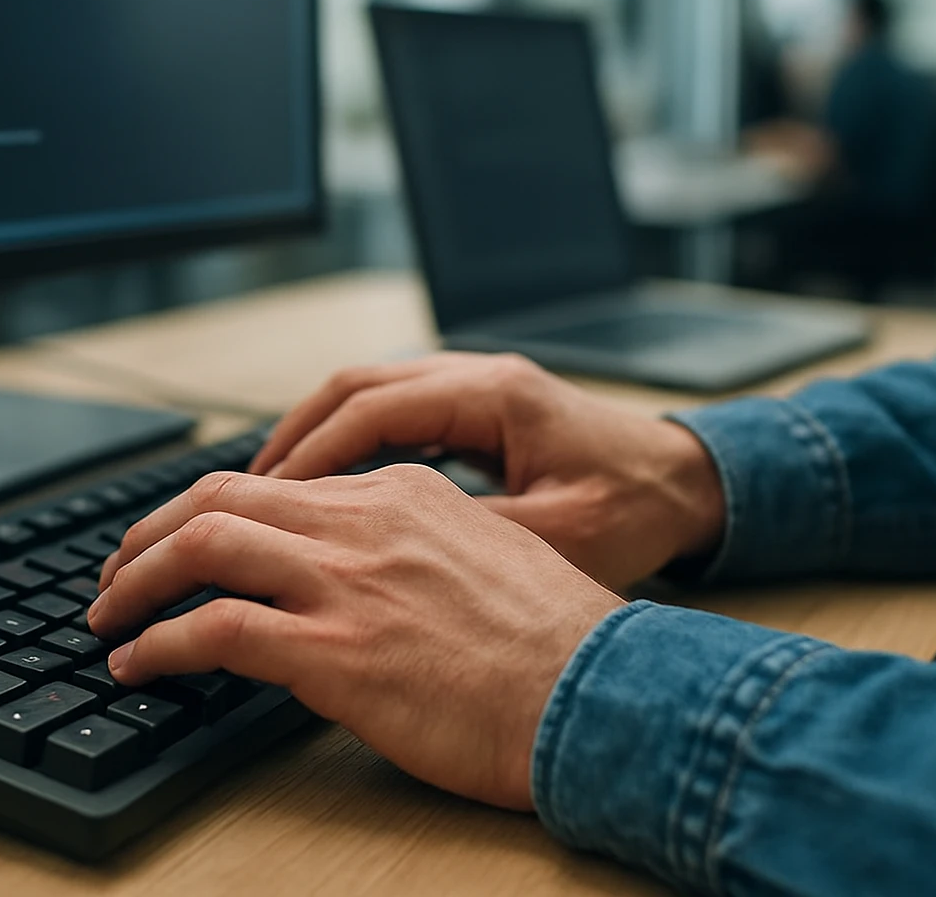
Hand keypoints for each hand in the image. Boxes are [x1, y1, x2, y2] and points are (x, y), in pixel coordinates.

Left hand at [90, 466, 623, 810]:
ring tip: (106, 612)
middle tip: (119, 567)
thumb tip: (365, 582)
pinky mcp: (334, 651)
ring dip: (136, 579)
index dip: (215, 513)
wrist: (603, 695)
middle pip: (220, 499)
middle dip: (151, 531)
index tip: (187, 542)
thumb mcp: (488, 561)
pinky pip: (215, 630)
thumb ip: (415, 552)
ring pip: (202, 547)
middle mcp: (364, 520)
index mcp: (402, 493)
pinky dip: (160, 643)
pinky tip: (138, 663)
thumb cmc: (561, 647)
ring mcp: (346, 581)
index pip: (280, 486)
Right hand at [249, 353, 724, 589]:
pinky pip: (393, 412)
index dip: (312, 454)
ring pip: (368, 393)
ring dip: (315, 436)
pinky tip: (329, 488)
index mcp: (494, 395)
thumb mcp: (559, 536)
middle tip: (244, 490)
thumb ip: (476, 538)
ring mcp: (475, 386)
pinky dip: (349, 444)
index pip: (373, 409)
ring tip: (268, 489)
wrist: (691, 482)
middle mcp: (477, 376)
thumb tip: (390, 558)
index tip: (267, 498)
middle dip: (293, 436)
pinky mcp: (478, 407)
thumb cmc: (639, 507)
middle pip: (355, 386)